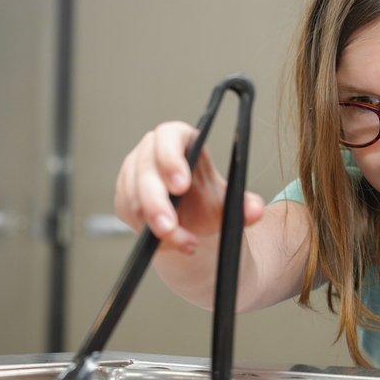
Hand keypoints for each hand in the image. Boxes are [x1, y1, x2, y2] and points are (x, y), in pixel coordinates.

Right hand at [114, 121, 263, 252]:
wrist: (192, 228)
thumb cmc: (208, 204)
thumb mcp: (229, 204)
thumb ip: (245, 206)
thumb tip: (255, 210)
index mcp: (181, 140)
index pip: (168, 136)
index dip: (171, 157)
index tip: (181, 185)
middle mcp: (152, 153)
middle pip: (145, 170)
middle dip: (156, 201)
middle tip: (169, 226)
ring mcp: (134, 174)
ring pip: (134, 196)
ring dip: (154, 223)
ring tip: (181, 241)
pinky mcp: (125, 198)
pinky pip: (129, 214)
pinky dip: (147, 231)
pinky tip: (167, 243)